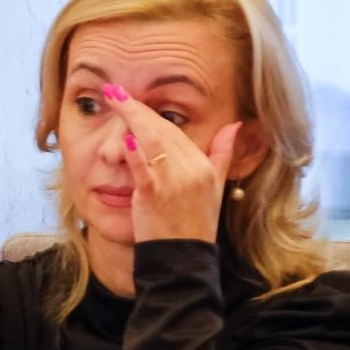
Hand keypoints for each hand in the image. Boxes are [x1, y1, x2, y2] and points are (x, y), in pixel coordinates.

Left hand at [101, 84, 238, 242]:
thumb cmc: (194, 223)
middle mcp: (191, 170)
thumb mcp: (215, 188)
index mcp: (204, 166)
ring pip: (152, 141)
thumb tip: (236, 125)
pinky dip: (134, 154)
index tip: (132, 97)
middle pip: (161, 129)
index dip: (151, 112)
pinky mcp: (154, 196)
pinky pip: (144, 170)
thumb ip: (222, 154)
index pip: (175, 130)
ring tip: (113, 99)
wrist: (182, 259)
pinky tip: (124, 138)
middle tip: (115, 90)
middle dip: (136, 107)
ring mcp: (173, 183)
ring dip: (131, 118)